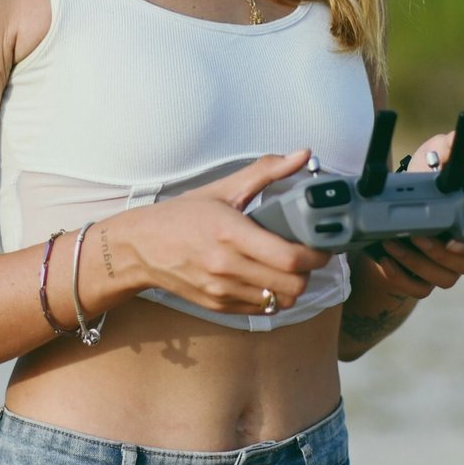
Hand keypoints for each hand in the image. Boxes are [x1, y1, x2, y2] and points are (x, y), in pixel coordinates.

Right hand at [115, 148, 331, 314]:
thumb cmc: (182, 216)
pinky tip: (267, 278)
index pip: (289, 257)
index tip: (323, 244)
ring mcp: (222, 290)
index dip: (316, 255)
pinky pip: (261, 310)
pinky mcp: (218, 306)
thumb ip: (267, 171)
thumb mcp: (224, 189)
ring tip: (289, 268)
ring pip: (280, 301)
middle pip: (292, 285)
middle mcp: (226, 266)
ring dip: (293, 286)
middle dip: (309, 272)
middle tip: (309, 256)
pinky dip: (272, 297)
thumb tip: (304, 154)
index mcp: (231, 233)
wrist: (140, 248)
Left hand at [371, 119, 463, 297]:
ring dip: (416, 262)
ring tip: (392, 241)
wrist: (380, 213)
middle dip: (438, 253)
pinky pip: (418, 290)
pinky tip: (385, 259)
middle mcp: (461, 251)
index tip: (452, 238)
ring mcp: (443, 270)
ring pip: (442, 280)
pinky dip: (401, 277)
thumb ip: (447, 148)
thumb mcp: (426, 162)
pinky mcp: (420, 283)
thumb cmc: (414, 185)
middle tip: (413, 234)